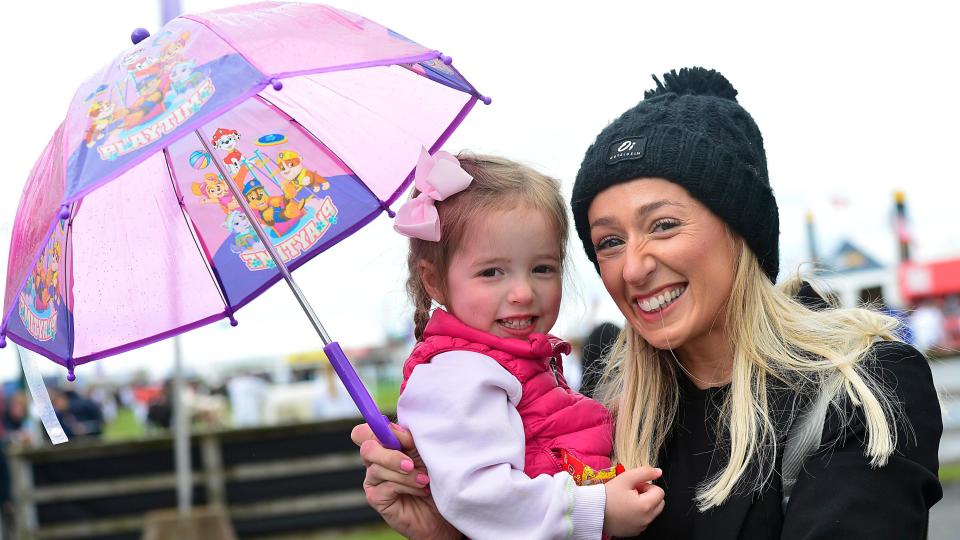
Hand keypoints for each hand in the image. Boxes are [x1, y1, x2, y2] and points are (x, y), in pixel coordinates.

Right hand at [351, 423, 459, 539]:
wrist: (444, 508)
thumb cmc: (435, 476)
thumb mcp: (424, 451)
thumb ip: (407, 438)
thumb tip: (392, 428)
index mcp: (384, 445)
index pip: (365, 431)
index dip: (379, 430)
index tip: (405, 438)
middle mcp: (375, 461)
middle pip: (367, 448)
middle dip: (391, 455)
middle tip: (411, 464)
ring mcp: (373, 479)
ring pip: (377, 468)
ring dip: (406, 474)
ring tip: (425, 480)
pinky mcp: (376, 497)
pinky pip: (386, 486)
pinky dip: (407, 487)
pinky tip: (421, 490)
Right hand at [603, 466, 664, 536]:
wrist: (592, 512)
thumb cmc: (607, 495)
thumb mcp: (625, 478)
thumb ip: (644, 472)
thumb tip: (658, 472)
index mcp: (646, 506)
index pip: (659, 492)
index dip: (647, 486)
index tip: (635, 486)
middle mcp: (646, 519)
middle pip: (659, 503)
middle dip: (649, 496)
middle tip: (632, 492)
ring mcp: (640, 527)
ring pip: (652, 513)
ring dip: (644, 505)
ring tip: (627, 501)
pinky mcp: (634, 532)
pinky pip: (643, 521)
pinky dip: (638, 515)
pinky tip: (624, 510)